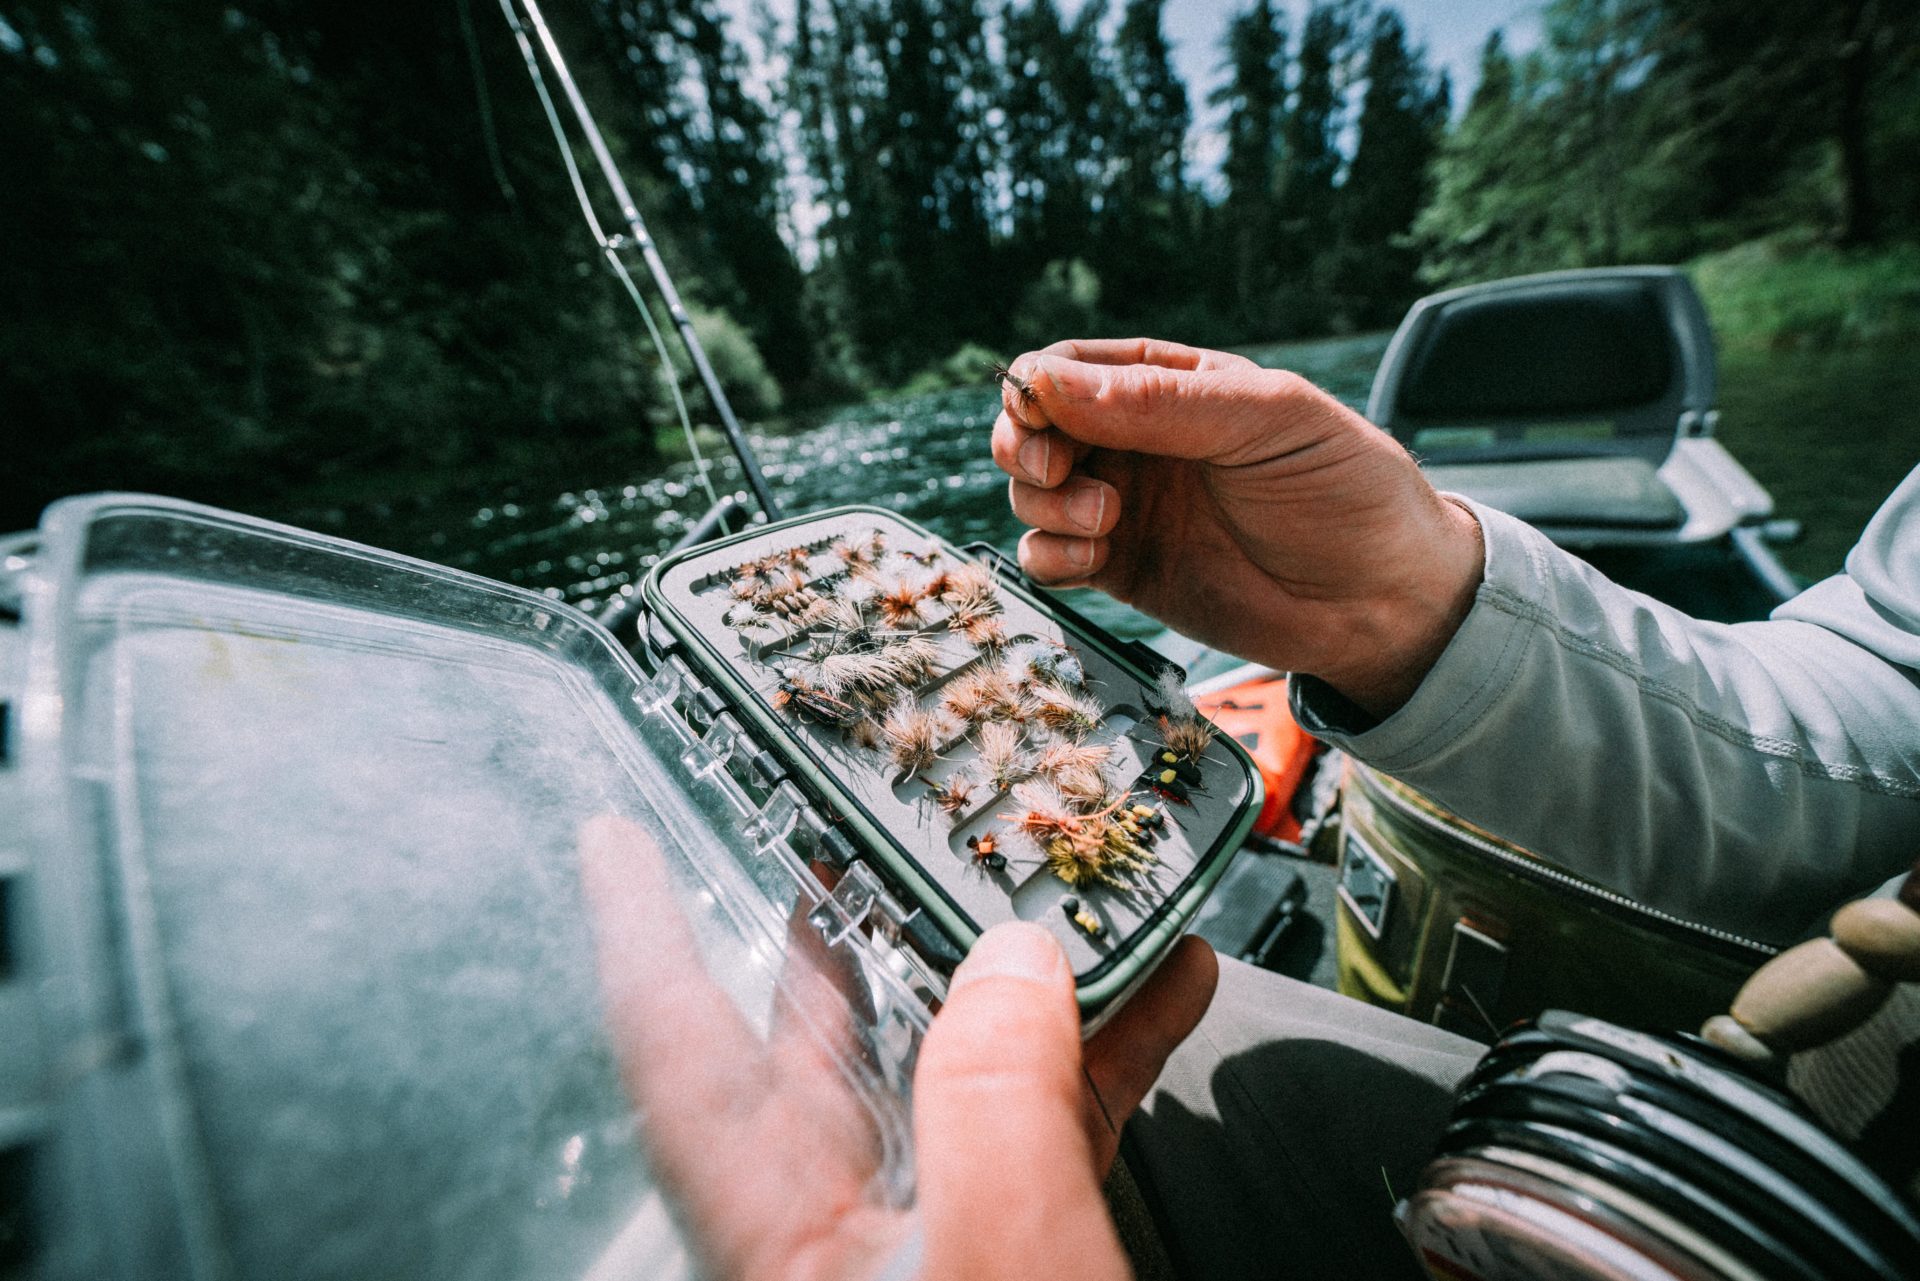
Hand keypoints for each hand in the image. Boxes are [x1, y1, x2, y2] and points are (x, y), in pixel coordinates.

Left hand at [579, 815, 1218, 1280]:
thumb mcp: (1000, 1262)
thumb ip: (997, 1098)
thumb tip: (1016, 959)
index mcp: (777, 1230)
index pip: (675, 1048)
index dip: (639, 929)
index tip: (615, 835)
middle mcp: (837, 1229)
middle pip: (819, 1041)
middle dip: (847, 924)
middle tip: (859, 822)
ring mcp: (931, 1243)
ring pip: (951, 1069)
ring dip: (1010, 973)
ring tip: (1045, 871)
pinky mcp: (1020, 1256)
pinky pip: (1050, 1125)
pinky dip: (1104, 1054)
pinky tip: (1167, 992)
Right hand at [993, 338, 1482, 715]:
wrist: (1383, 599)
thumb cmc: (1344, 489)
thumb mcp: (1265, 421)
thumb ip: (1160, 401)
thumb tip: (1050, 383)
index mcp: (1170, 383)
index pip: (1069, 366)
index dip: (1037, 388)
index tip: (1040, 414)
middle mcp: (1138, 440)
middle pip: (1033, 428)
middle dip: (1025, 446)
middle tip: (1055, 470)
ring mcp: (1127, 506)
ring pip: (1032, 493)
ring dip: (1044, 504)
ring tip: (1106, 518)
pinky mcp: (1124, 571)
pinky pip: (1049, 558)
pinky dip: (1050, 557)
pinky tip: (1095, 559)